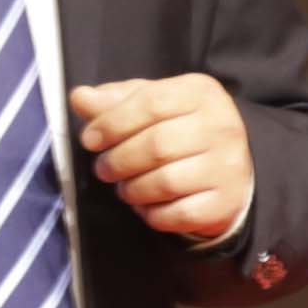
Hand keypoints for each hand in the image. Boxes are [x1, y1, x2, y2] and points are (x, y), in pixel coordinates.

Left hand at [69, 74, 251, 248]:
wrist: (227, 170)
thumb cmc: (180, 130)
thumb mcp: (151, 105)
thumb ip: (115, 101)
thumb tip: (80, 98)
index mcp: (200, 93)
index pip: (150, 102)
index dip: (112, 122)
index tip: (89, 139)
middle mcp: (221, 126)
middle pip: (157, 145)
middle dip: (119, 160)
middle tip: (103, 169)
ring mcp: (227, 166)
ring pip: (166, 182)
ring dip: (132, 189)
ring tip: (124, 188)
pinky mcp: (225, 202)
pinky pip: (178, 214)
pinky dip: (153, 214)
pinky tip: (147, 206)